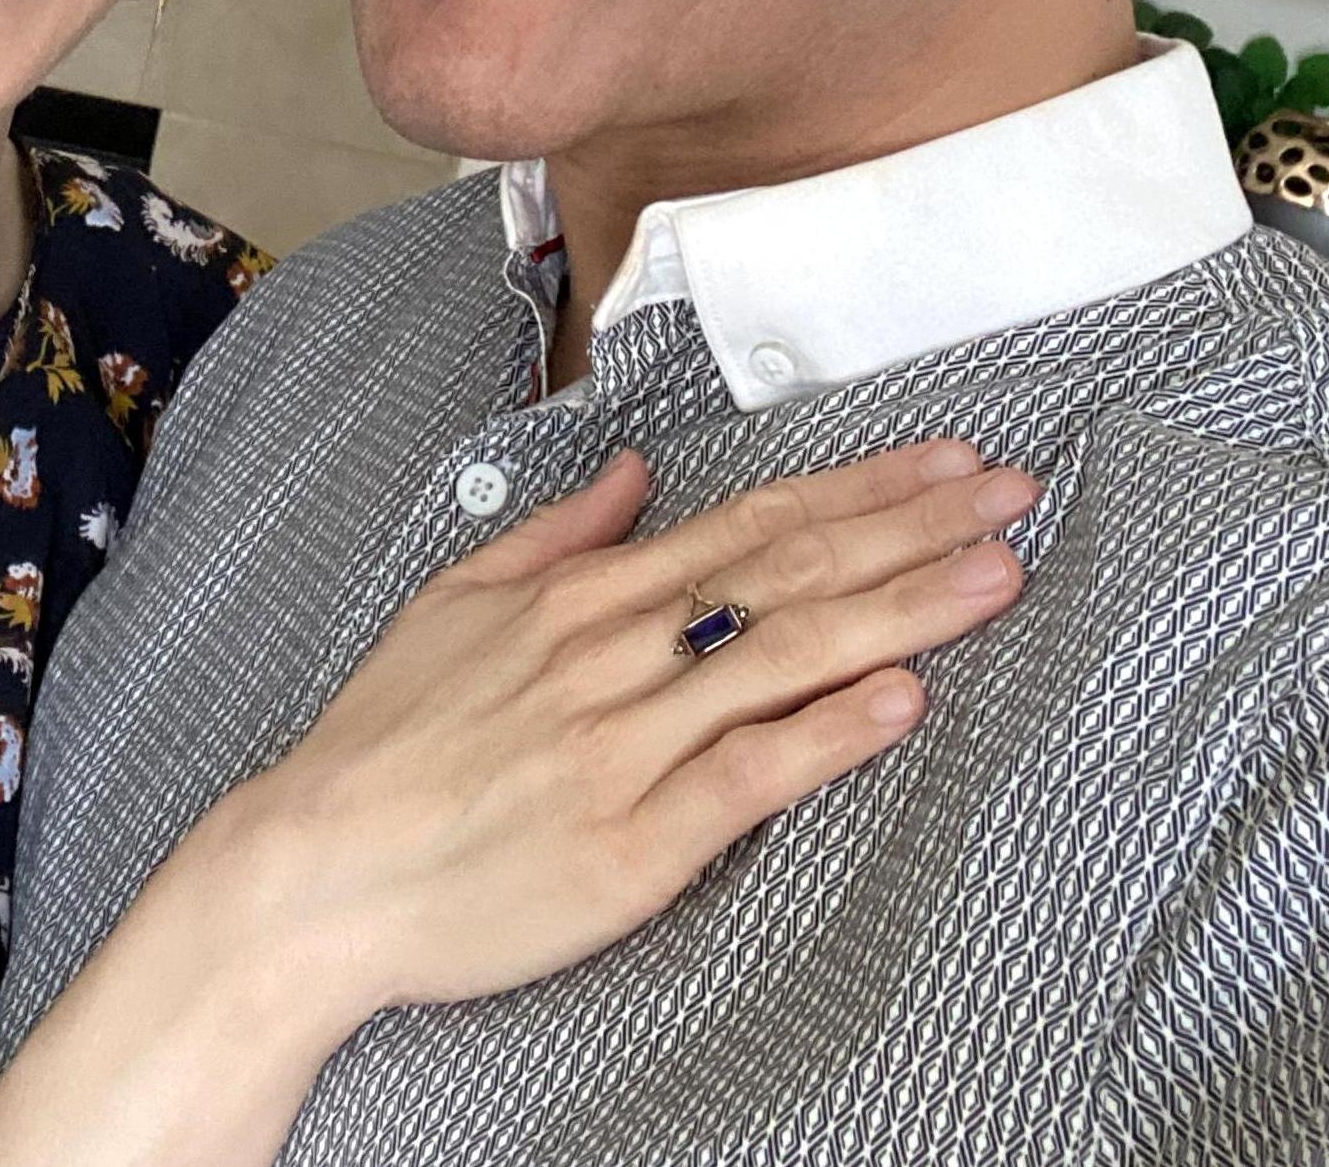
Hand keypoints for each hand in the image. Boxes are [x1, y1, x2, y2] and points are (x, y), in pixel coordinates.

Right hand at [204, 439, 1034, 1017]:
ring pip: (785, 659)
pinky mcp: (633, 841)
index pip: (749, 525)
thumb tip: (636, 473)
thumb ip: (558, 533)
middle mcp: (615, 653)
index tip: (944, 462)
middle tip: (1011, 494)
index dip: (859, 491)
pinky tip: (904, 702)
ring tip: (997, 575)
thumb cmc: (384, 738)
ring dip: (904, 613)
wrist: (318, 865)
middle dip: (911, 528)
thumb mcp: (454, 601)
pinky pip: (748, 777)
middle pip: (789, 574)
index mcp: (582, 597)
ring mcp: (627, 744)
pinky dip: (830, 735)